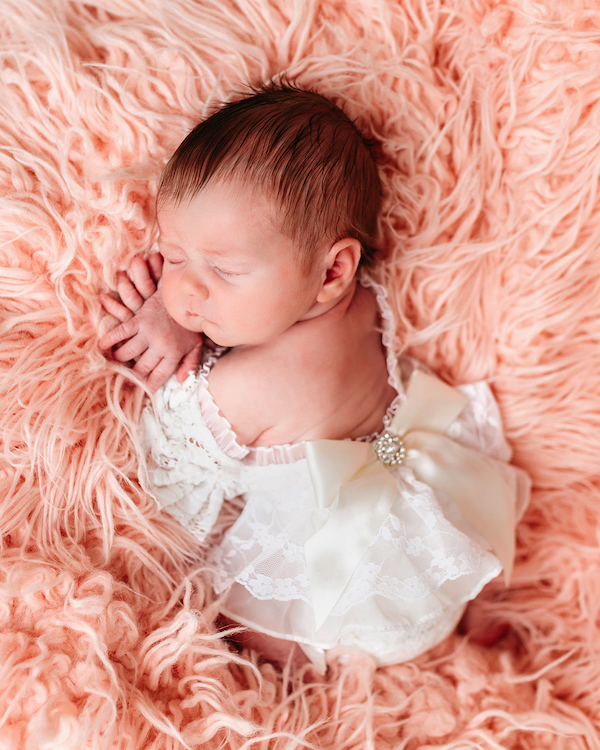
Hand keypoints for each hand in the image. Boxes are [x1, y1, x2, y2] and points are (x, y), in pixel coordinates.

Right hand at [99, 253, 202, 391]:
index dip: (149, 385)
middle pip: (141, 367)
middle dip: (132, 376)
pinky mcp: (139, 319)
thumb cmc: (189, 323)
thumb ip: (189, 364)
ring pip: (128, 353)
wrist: (184, 295)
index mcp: (174, 353)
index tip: (143, 391)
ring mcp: (148, 332)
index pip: (159, 376)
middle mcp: (160, 345)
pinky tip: (102, 345)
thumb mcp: (196, 344)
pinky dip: (110, 339)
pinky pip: (121, 332)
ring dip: (119, 359)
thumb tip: (180, 381)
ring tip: (114, 362)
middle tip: (125, 379)